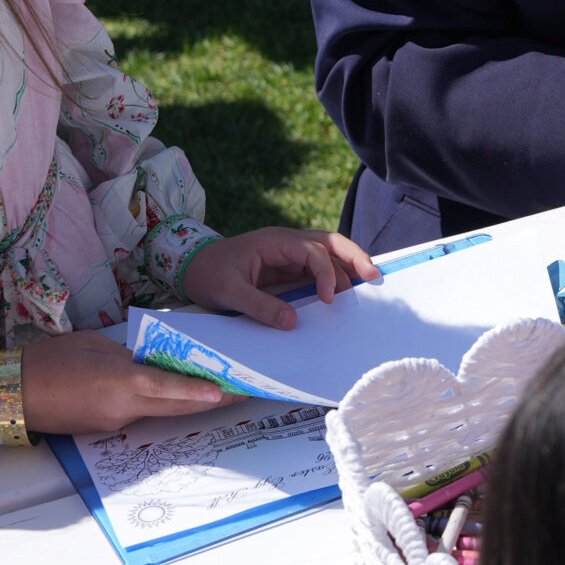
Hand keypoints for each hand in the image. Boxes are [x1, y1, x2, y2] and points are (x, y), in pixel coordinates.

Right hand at [21, 331, 239, 432]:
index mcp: (118, 381)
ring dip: (189, 403)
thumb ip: (128, 354)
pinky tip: (176, 395)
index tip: (225, 391)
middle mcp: (121, 407)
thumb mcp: (95, 344)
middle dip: (210, 401)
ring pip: (160, 412)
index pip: (166, 387)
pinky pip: (140, 414)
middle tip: (242, 392)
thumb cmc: (50, 360)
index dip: (197, 390)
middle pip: (174, 407)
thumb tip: (152, 360)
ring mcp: (114, 421)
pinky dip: (162, 405)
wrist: (11, 393)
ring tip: (221, 392)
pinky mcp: (105, 428)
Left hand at [179, 228, 381, 329]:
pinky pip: (318, 268)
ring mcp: (289, 254)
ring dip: (349, 266)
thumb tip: (292, 322)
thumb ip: (259, 305)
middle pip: (330, 242)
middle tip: (375, 277)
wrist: (190, 267)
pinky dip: (336, 276)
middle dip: (354, 257)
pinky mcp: (288, 267)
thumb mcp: (228, 292)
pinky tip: (347, 292)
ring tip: (369, 284)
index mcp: (274, 241)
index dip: (327, 273)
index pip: (313, 250)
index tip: (328, 300)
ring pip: (328, 253)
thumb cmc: (207, 274)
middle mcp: (287, 243)